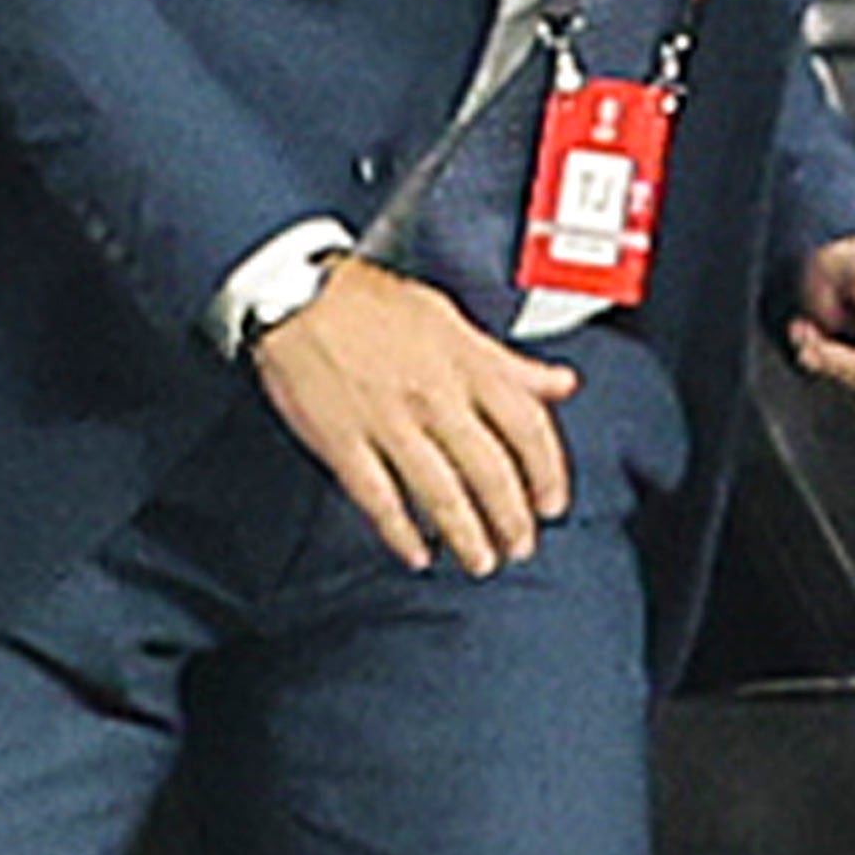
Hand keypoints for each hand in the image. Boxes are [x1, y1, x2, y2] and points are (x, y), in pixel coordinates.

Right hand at [250, 258, 578, 573]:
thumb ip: (508, 363)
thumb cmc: (368, 302)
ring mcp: (387, 421)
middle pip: (490, 472)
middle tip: (519, 545)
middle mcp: (433, 396)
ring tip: (479, 560)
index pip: (527, 428)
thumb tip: (561, 383)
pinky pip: (379, 499)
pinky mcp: (343, 441)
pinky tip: (415, 553)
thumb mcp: (449, 320)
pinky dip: (401, 533)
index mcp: (465, 363)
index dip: (547, 474)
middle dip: (512, 519)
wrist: (293, 294)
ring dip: (467, 536)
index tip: (552, 502)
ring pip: (441, 493)